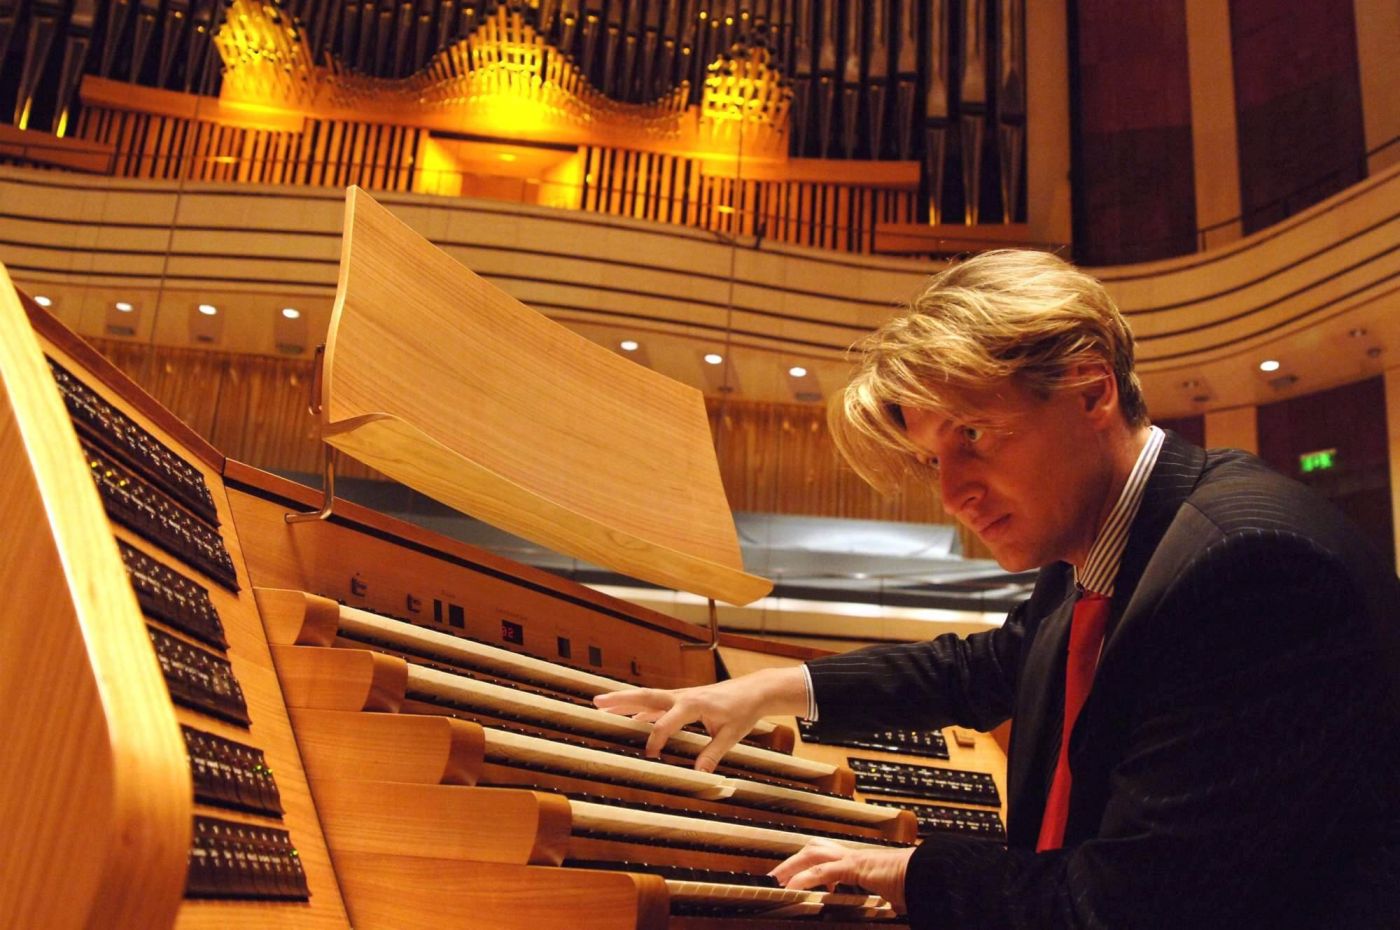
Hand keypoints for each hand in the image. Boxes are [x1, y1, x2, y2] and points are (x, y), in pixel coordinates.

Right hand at [593, 667, 807, 771]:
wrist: (754, 690)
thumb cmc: (743, 711)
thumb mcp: (731, 735)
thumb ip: (712, 754)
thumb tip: (698, 776)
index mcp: (693, 704)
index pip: (665, 722)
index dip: (655, 740)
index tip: (650, 756)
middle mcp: (682, 696)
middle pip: (646, 696)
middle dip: (621, 700)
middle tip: (596, 702)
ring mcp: (681, 695)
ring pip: (647, 696)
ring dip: (624, 700)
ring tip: (600, 703)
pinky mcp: (683, 698)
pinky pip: (656, 701)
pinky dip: (640, 706)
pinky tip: (628, 714)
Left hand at [769, 839, 913, 913]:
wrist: (932, 874)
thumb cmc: (918, 883)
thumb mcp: (896, 895)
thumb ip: (889, 899)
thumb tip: (896, 906)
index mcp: (862, 862)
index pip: (829, 855)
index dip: (810, 865)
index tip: (796, 880)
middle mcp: (855, 856)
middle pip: (814, 848)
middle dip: (792, 861)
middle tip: (775, 876)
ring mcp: (855, 858)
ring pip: (813, 853)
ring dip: (792, 866)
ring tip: (777, 880)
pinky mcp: (857, 866)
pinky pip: (824, 872)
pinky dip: (805, 879)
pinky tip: (793, 888)